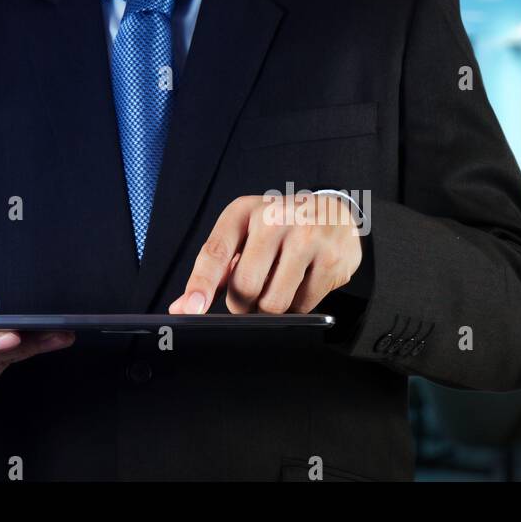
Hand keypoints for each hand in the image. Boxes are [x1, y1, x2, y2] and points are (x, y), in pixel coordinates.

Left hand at [169, 194, 362, 314]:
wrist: (336, 211)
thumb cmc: (280, 226)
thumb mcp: (245, 233)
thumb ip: (216, 269)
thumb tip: (184, 306)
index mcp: (244, 211)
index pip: (215, 253)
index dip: (201, 285)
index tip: (192, 310)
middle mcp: (275, 218)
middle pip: (246, 287)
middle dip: (243, 304)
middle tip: (251, 297)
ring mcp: (307, 237)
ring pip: (275, 302)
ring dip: (270, 308)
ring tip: (277, 288)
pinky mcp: (332, 259)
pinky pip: (303, 305)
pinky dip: (298, 305)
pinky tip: (301, 283)